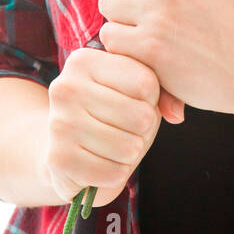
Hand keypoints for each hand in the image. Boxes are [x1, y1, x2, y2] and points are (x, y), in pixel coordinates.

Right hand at [43, 44, 184, 208]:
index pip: (146, 83)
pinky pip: (113, 172)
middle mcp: (66, 87)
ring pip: (129, 147)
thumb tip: (176, 113)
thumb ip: (160, 91)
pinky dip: (116, 174)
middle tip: (125, 129)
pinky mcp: (58, 159)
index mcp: (84, 60)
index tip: (134, 102)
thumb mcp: (131, 91)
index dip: (151, 101)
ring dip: (131, 153)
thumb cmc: (108, 115)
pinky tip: (102, 164)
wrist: (64, 151)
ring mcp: (58, 123)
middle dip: (143, 130)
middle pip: (141, 116)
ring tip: (113, 146)